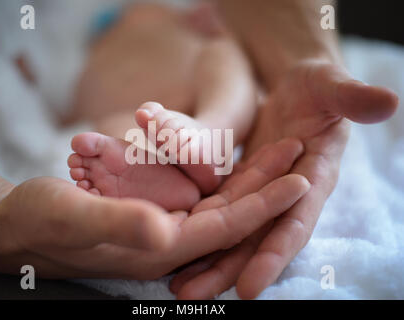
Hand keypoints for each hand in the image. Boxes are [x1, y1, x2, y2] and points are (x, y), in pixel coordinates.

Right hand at [0, 151, 308, 279]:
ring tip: (274, 147)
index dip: (263, 204)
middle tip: (296, 149)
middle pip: (229, 211)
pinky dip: (215, 172)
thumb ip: (118, 224)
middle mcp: (167, 238)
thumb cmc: (40, 223)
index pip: (225, 226)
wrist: (17, 225)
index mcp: (158, 246)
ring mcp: (159, 223)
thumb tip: (163, 230)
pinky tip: (232, 155)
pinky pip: (192, 192)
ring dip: (246, 174)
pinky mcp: (149, 209)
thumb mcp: (72, 219)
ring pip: (215, 199)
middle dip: (265, 182)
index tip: (299, 178)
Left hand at [170, 59, 398, 298]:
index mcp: (313, 179)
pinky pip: (218, 209)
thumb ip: (352, 97)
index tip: (248, 290)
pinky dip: (199, 226)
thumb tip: (388, 101)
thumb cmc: (318, 85)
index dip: (274, 256)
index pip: (294, 224)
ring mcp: (260, 192)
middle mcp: (284, 195)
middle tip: (191, 296)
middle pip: (256, 239)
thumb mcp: (332, 85)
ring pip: (232, 230)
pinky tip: (174, 242)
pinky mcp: (241, 182)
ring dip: (206, 257)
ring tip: (174, 283)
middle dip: (226, 270)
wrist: (295, 86)